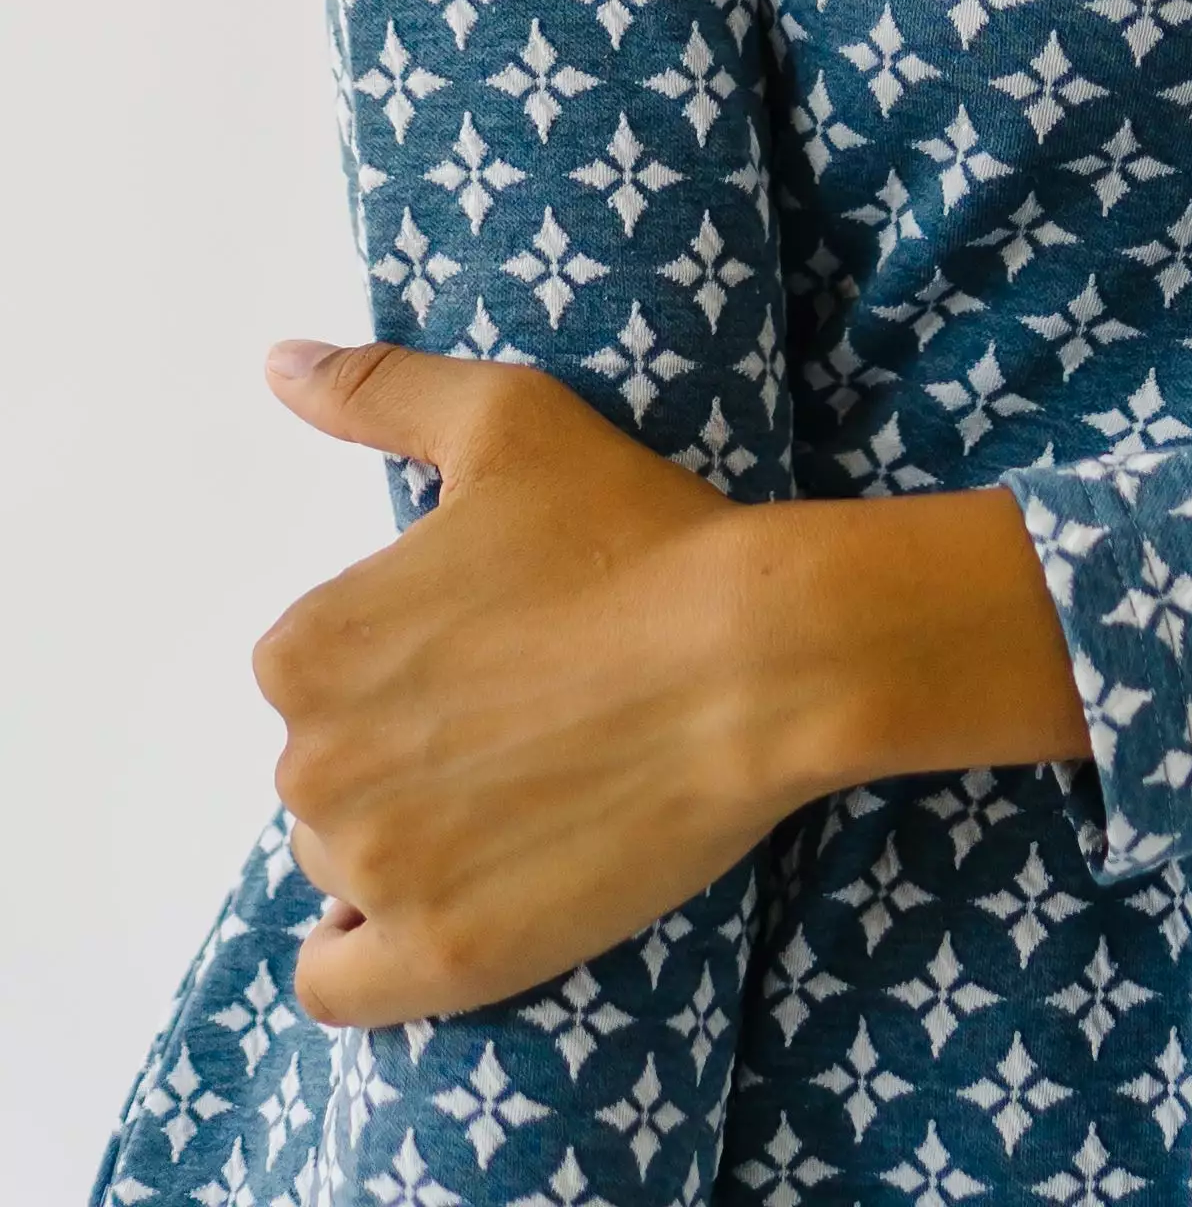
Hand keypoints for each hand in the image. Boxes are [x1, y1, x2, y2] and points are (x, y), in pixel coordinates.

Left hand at [255, 335, 1090, 1029]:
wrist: (759, 654)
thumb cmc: (635, 529)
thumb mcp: (506, 422)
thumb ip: (376, 391)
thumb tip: (275, 361)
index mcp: (309, 646)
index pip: (314, 680)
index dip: (402, 666)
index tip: (487, 655)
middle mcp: (314, 764)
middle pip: (328, 776)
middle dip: (406, 755)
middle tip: (520, 722)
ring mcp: (375, 872)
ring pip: (345, 870)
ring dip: (409, 845)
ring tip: (522, 799)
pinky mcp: (442, 958)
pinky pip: (339, 989)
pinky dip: (367, 961)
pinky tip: (439, 907)